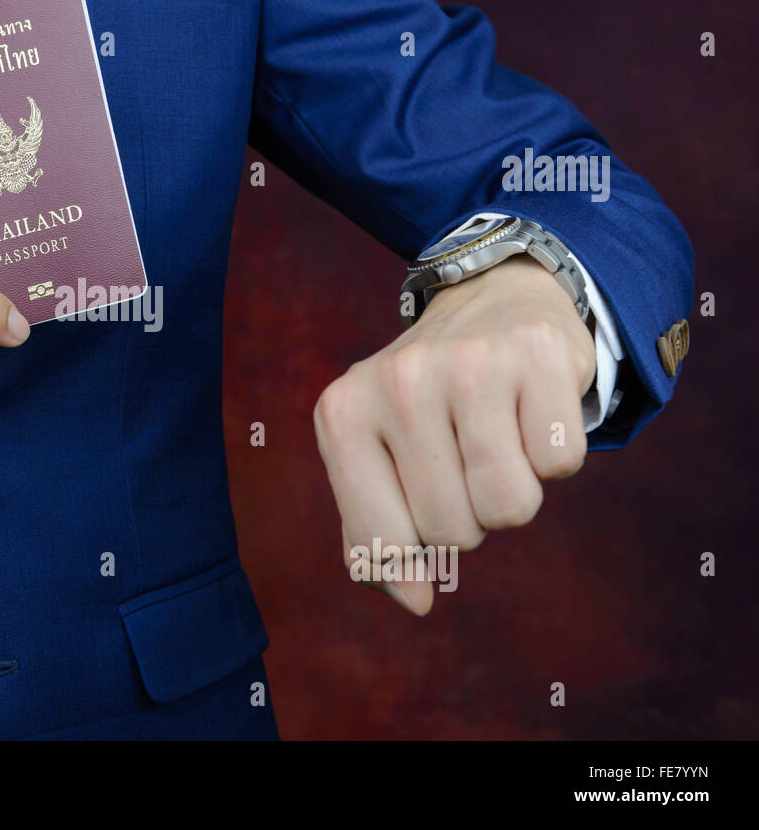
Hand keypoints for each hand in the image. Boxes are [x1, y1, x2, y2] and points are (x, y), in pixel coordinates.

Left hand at [313, 255, 596, 614]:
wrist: (490, 301)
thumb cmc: (427, 403)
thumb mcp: (376, 458)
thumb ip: (375, 538)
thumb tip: (415, 601)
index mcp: (342, 414)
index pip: (382, 542)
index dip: (413, 551)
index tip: (420, 507)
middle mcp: (397, 383)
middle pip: (453, 532)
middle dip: (469, 517)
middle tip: (465, 458)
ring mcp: (467, 364)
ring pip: (510, 508)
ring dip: (514, 491)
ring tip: (497, 437)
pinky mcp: (536, 355)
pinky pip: (561, 465)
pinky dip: (555, 455)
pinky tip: (532, 411)